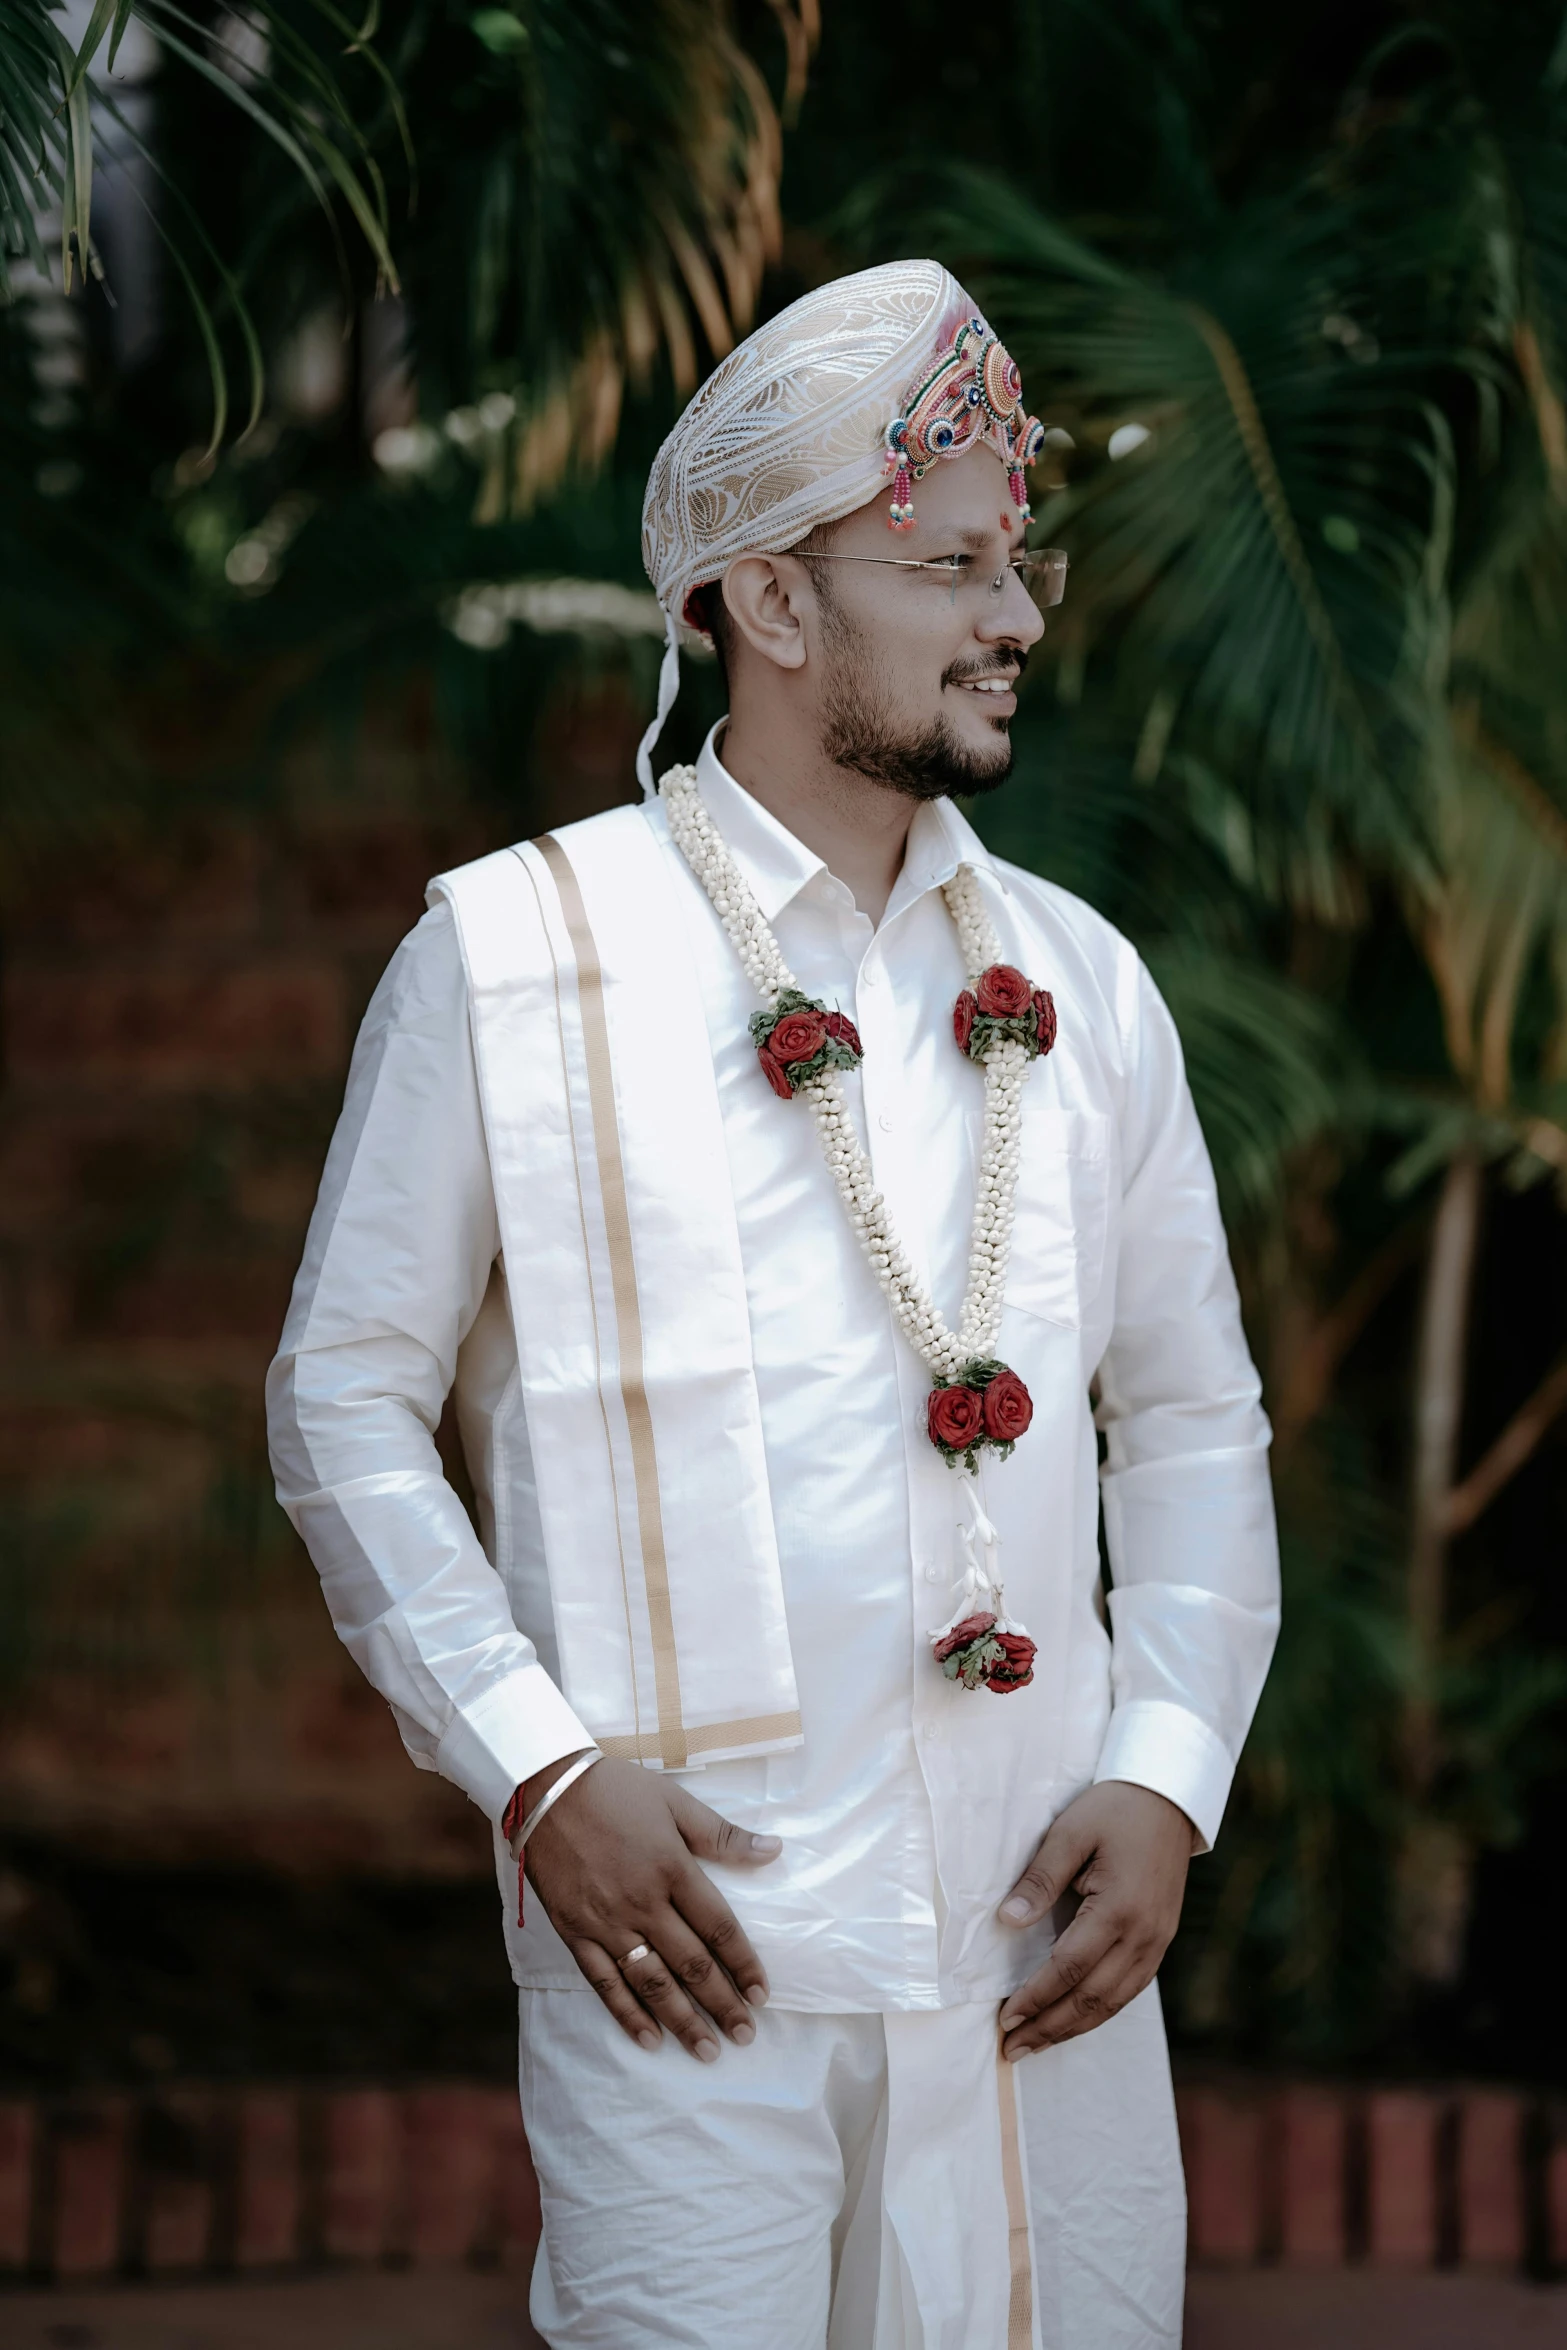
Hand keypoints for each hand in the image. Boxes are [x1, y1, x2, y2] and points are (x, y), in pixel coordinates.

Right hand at [518, 1754, 781, 2061]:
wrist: (545, 1789)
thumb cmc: (616, 1791)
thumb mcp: (675, 1801)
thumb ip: (723, 1834)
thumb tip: (774, 1850)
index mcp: (673, 1869)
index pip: (718, 1928)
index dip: (744, 1964)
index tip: (762, 1994)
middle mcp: (643, 1903)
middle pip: (691, 1964)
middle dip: (722, 2004)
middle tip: (745, 2035)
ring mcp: (607, 1922)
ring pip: (651, 1982)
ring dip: (682, 2020)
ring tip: (707, 2050)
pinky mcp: (576, 1933)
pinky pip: (604, 1982)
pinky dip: (627, 2013)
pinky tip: (649, 2039)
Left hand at [995, 1780, 1192, 2061]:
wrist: (1170, 1799)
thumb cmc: (1115, 1809)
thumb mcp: (1069, 1833)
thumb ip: (1039, 1880)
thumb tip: (1007, 1922)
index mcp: (1119, 1909)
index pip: (1069, 1969)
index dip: (1035, 1997)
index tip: (1005, 2019)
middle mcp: (1143, 1936)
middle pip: (1092, 1999)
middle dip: (1050, 2027)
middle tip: (1012, 2049)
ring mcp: (1157, 1943)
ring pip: (1113, 2003)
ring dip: (1073, 2028)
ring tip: (1036, 2044)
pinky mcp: (1161, 1942)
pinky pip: (1128, 1991)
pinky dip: (1098, 2012)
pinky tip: (1074, 2020)